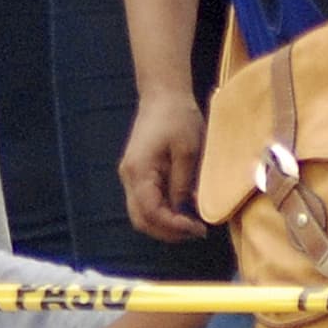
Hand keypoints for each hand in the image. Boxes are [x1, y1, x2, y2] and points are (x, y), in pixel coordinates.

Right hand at [119, 90, 208, 247]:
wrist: (163, 96)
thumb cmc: (178, 118)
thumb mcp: (188, 151)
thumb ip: (183, 183)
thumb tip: (184, 211)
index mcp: (139, 171)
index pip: (151, 213)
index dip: (174, 226)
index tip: (198, 228)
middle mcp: (129, 177)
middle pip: (141, 220)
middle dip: (168, 232)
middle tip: (195, 231)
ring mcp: (131, 176)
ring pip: (141, 214)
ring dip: (165, 224)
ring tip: (191, 224)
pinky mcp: (138, 173)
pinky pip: (146, 202)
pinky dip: (162, 212)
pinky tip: (183, 209)